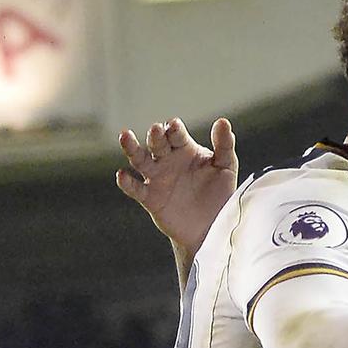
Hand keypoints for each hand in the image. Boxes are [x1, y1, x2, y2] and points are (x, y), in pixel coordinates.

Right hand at [116, 117, 238, 255]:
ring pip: (140, 160)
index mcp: (185, 149)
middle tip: (156, 129)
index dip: (174, 129)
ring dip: (132, 148)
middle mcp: (168, 160)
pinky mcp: (150, 198)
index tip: (174, 125)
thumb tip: (222, 121)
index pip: (177, 135)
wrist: (211, 226)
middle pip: (157, 144)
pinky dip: (127, 183)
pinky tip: (121, 175)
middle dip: (156, 136)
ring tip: (125, 136)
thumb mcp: (226, 167)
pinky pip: (136, 189)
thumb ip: (224, 145)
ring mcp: (157, 178)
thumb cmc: (219, 193)